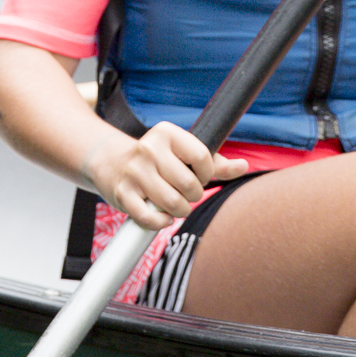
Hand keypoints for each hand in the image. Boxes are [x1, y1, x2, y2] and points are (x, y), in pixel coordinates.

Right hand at [79, 120, 248, 230]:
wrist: (112, 163)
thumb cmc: (158, 160)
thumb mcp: (183, 154)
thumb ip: (216, 163)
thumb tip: (243, 167)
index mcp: (167, 133)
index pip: (202, 157)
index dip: (207, 174)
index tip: (200, 177)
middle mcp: (149, 149)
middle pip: (189, 184)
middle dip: (193, 196)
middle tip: (186, 194)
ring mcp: (134, 172)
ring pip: (173, 203)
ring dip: (181, 211)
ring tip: (176, 205)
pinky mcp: (123, 194)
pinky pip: (151, 218)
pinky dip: (162, 222)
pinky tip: (162, 216)